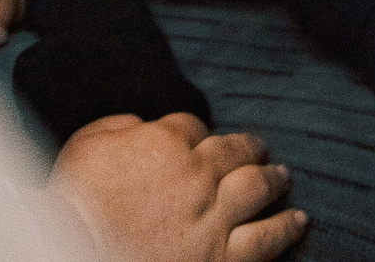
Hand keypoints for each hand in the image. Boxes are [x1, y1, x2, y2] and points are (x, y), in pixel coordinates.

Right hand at [50, 114, 307, 261]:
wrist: (78, 248)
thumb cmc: (74, 199)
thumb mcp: (87, 142)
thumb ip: (122, 126)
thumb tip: (143, 126)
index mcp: (167, 140)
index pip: (194, 126)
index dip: (197, 133)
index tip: (198, 141)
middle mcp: (199, 174)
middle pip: (235, 152)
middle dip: (249, 148)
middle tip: (260, 149)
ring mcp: (214, 217)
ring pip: (257, 189)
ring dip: (273, 180)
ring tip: (284, 177)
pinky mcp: (222, 257)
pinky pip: (266, 239)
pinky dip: (286, 227)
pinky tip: (299, 220)